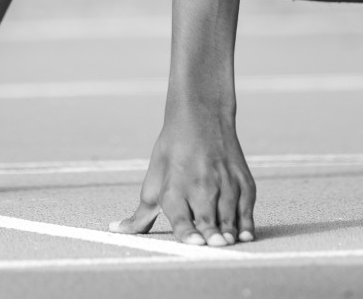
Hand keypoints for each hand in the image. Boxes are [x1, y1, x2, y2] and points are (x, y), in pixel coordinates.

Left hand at [111, 106, 255, 244]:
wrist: (202, 117)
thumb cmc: (173, 152)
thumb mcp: (153, 179)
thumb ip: (141, 213)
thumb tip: (115, 230)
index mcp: (174, 187)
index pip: (181, 216)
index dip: (188, 231)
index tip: (195, 244)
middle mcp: (200, 186)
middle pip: (206, 218)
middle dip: (211, 234)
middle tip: (213, 246)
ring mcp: (224, 183)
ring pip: (228, 216)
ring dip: (228, 232)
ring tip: (227, 243)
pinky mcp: (242, 181)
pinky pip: (246, 208)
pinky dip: (247, 223)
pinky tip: (245, 236)